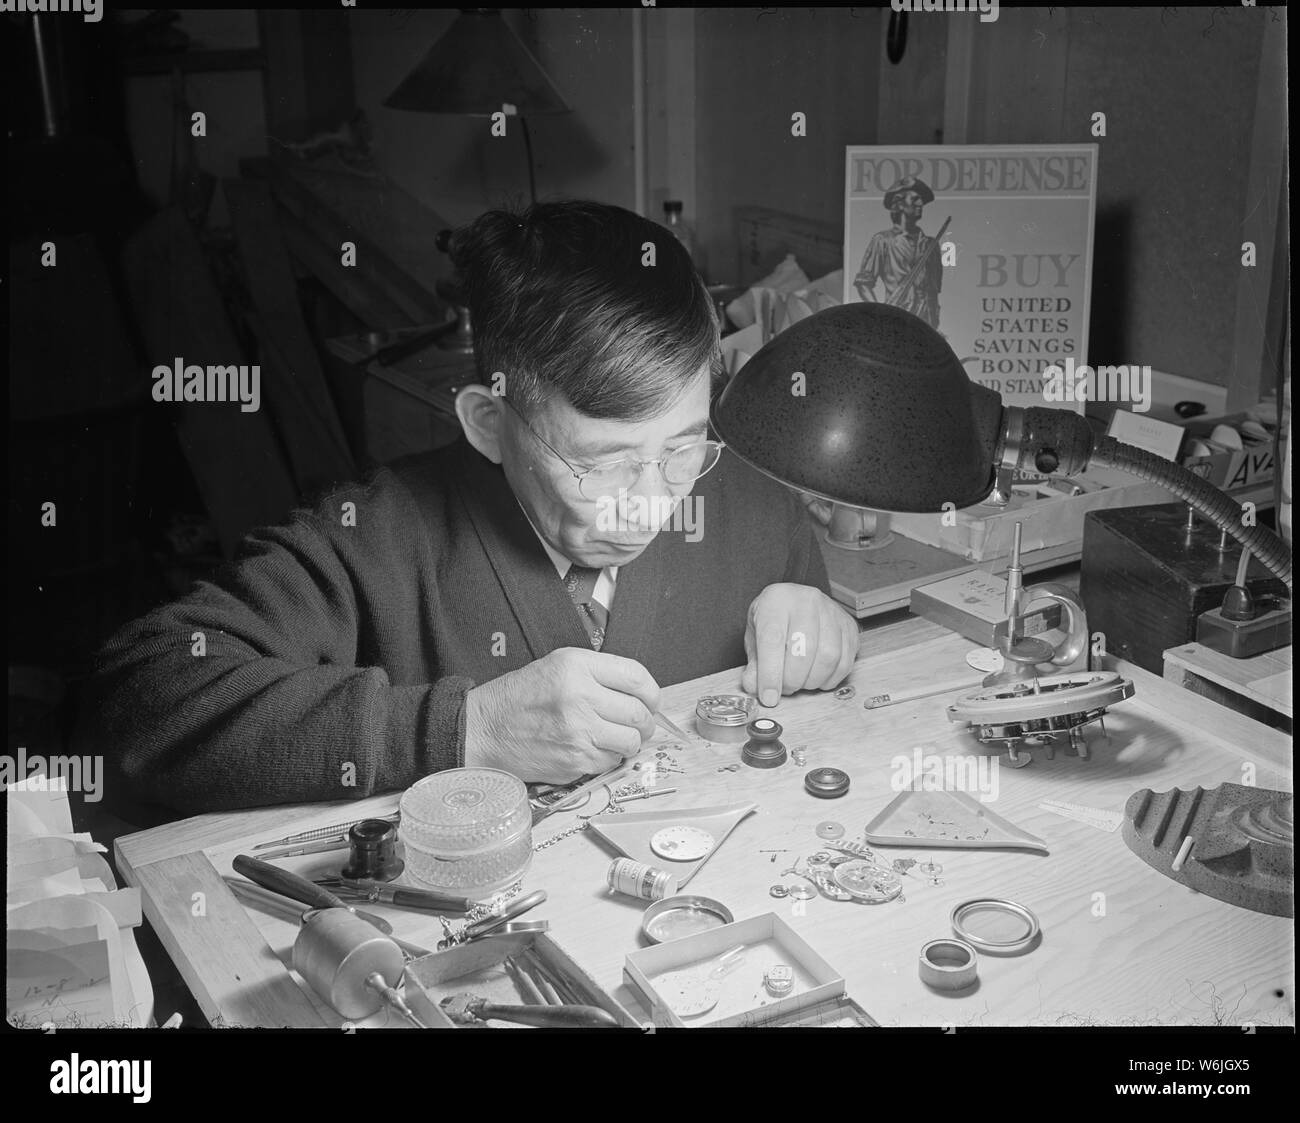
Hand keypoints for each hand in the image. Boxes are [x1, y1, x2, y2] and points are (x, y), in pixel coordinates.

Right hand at [463, 647, 660, 783]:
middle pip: (639, 713)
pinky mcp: (575, 760)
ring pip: (631, 741)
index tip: (650, 700)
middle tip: (638, 724)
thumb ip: (598, 674)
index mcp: (576, 666)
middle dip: (645, 722)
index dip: (651, 692)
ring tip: (615, 737)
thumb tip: (639, 694)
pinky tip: (593, 748)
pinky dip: (609, 757)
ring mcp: (578, 731)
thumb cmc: (519, 698)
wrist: (484, 730)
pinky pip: (612, 761)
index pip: (636, 677)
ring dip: (630, 742)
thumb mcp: (557, 666)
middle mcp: (580, 696)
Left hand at [740, 583, 858, 706]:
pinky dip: (830, 678)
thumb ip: (754, 665)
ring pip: (828, 656)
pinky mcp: (849, 626)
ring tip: (800, 682)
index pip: (773, 640)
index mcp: (776, 600)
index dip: (771, 674)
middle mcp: (806, 601)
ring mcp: (831, 612)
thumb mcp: (754, 638)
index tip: (769, 697)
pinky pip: (845, 661)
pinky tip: (816, 677)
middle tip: (785, 689)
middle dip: (793, 679)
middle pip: (804, 649)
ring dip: (812, 680)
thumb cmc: (773, 620)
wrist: (794, 602)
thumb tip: (754, 687)